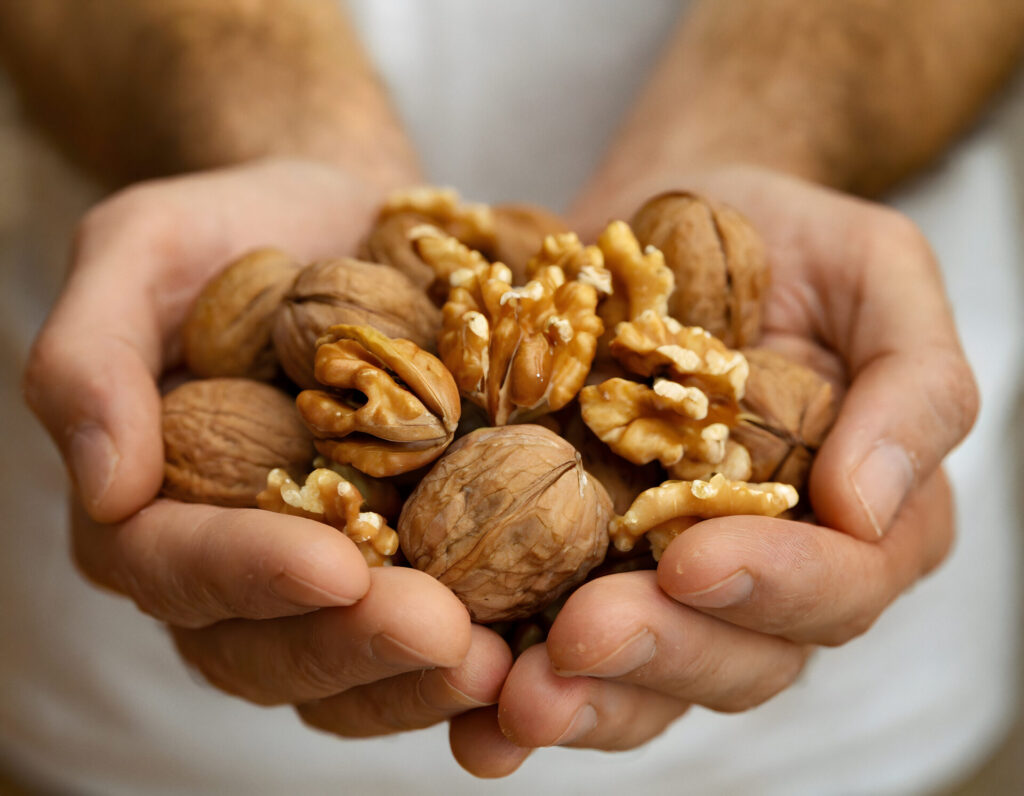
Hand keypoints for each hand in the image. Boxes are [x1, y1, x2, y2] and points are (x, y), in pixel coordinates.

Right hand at [25, 159, 511, 735]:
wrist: (348, 217)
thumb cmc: (240, 226)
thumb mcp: (145, 247)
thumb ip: (92, 354)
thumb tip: (102, 488)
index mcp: (150, 502)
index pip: (176, 565)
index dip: (249, 575)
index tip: (335, 568)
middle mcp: (230, 561)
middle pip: (267, 645)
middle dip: (353, 646)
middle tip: (443, 634)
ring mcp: (319, 573)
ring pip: (346, 670)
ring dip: (419, 678)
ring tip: (497, 664)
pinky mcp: (401, 561)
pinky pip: (425, 632)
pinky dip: (472, 651)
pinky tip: (533, 645)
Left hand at [450, 167, 976, 774]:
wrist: (662, 213)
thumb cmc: (782, 236)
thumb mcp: (876, 274)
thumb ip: (913, 384)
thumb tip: (867, 508)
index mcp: (856, 519)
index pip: (841, 583)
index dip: (777, 584)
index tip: (695, 559)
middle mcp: (766, 569)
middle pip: (735, 655)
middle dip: (661, 652)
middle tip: (582, 640)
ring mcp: (664, 576)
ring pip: (644, 675)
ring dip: (583, 697)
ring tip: (512, 698)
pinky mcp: (580, 563)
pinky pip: (553, 638)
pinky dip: (513, 678)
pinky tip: (468, 704)